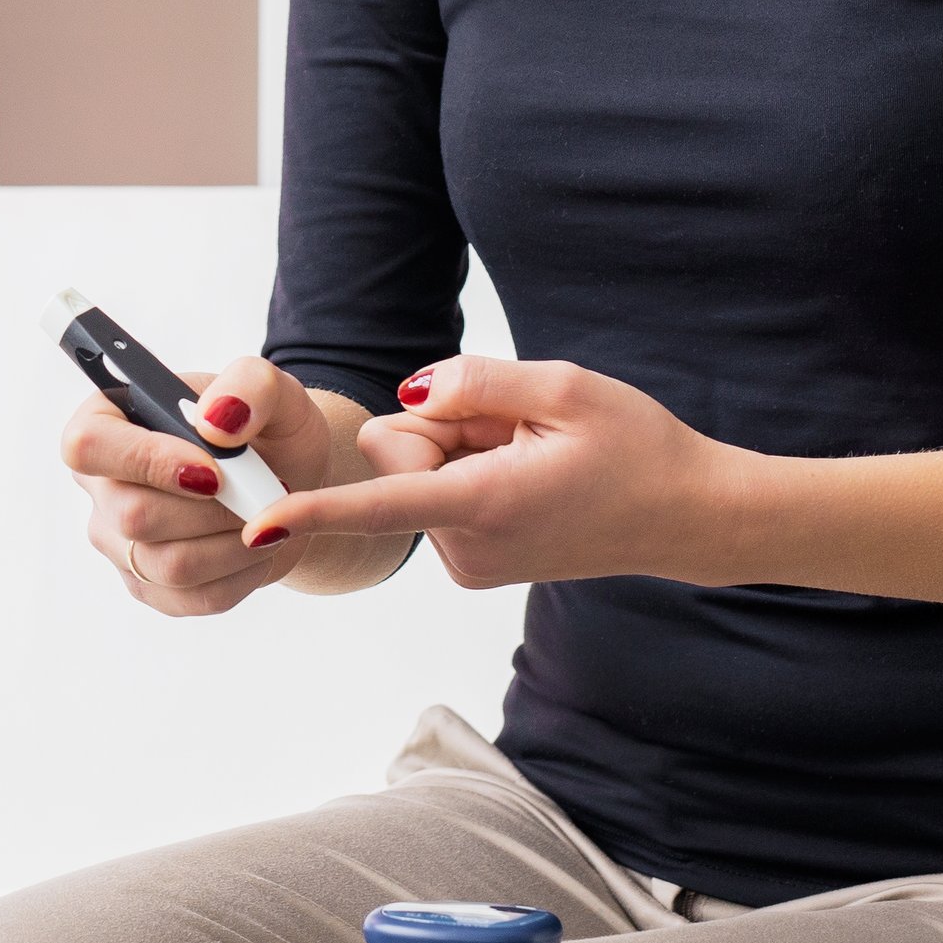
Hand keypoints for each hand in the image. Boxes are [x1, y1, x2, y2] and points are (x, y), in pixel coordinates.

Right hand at [60, 355, 351, 617]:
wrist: (289, 483)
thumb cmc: (267, 429)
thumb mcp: (274, 388)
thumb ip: (249, 385)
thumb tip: (215, 422)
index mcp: (108, 419)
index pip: (86, 445)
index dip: (146, 460)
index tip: (214, 469)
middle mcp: (100, 484)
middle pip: (132, 515)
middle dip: (214, 509)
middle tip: (261, 491)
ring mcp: (117, 542)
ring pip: (167, 565)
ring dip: (234, 544)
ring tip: (266, 517)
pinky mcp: (147, 586)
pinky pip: (191, 597)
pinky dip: (241, 574)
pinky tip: (257, 546)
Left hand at [247, 354, 743, 587]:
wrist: (685, 515)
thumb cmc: (636, 448)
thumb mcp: (564, 388)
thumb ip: (475, 381)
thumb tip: (407, 395)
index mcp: (484, 504)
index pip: (380, 504)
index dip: (313, 510)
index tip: (258, 526)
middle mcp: (466, 546)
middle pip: (398, 450)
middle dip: (445, 423)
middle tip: (523, 428)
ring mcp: (469, 561)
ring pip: (420, 467)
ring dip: (467, 446)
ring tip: (536, 455)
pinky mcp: (473, 561)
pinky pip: (439, 487)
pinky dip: (475, 468)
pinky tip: (531, 472)